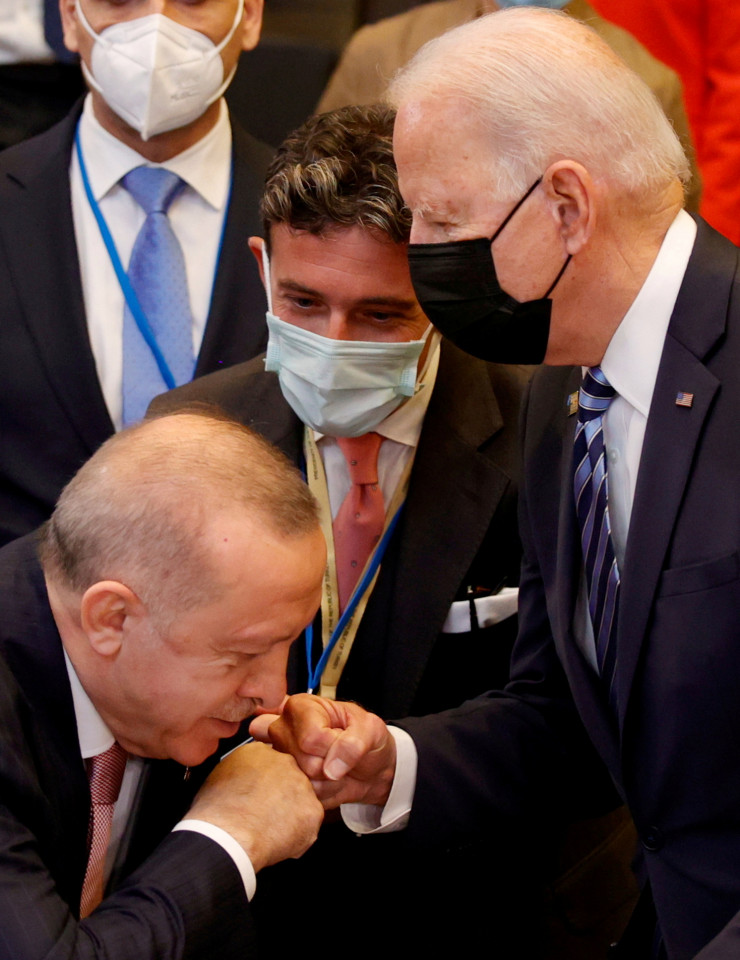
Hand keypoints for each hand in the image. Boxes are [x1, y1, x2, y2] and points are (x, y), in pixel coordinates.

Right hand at [188, 741, 322, 872]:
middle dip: (281, 796)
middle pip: (290, 778)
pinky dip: (298, 835)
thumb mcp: (220, 776)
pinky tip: (278, 840)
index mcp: (260, 751)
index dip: (267, 782)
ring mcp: (302, 785)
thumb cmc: (218, 812)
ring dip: (290, 815)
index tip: (262, 793)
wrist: (228, 834)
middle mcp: (285, 762)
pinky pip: (309, 824)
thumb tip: (243, 779)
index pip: (272, 762)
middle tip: (266, 813)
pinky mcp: (313, 810)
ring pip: (301, 800)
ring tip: (269, 829)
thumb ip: (241, 771)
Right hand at [250, 694, 395, 809]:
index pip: (311, 738)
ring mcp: (281, 758)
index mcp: (300, 706)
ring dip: (331, 782)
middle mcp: (282, 730)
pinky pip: (307, 797)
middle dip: (333, 765)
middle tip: (341, 754)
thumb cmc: (368, 739)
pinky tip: (330, 780)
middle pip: (307, 762)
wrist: (372, 767)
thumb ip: (354, 743)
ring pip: (306, 783)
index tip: (345, 738)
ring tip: (338, 767)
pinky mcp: (285, 782)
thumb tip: (331, 769)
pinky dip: (326, 793)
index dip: (335, 746)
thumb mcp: (371, 730)